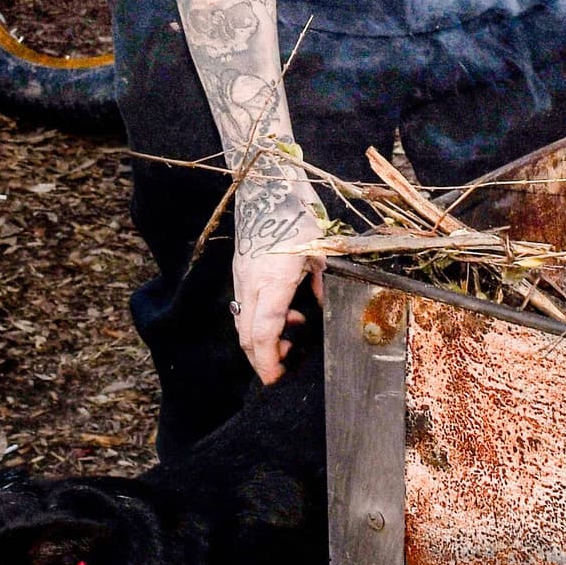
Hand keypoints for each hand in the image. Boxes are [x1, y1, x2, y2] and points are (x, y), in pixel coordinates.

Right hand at [228, 149, 323, 383]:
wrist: (268, 185)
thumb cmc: (296, 214)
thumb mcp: (320, 251)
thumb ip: (322, 282)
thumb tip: (324, 305)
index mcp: (272, 281)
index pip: (263, 332)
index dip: (268, 361)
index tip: (276, 379)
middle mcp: (251, 282)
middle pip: (247, 335)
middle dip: (262, 360)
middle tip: (283, 372)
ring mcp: (242, 276)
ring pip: (244, 323)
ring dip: (263, 341)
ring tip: (290, 344)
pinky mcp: (242, 270)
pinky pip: (247, 307)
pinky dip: (262, 321)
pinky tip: (289, 316)